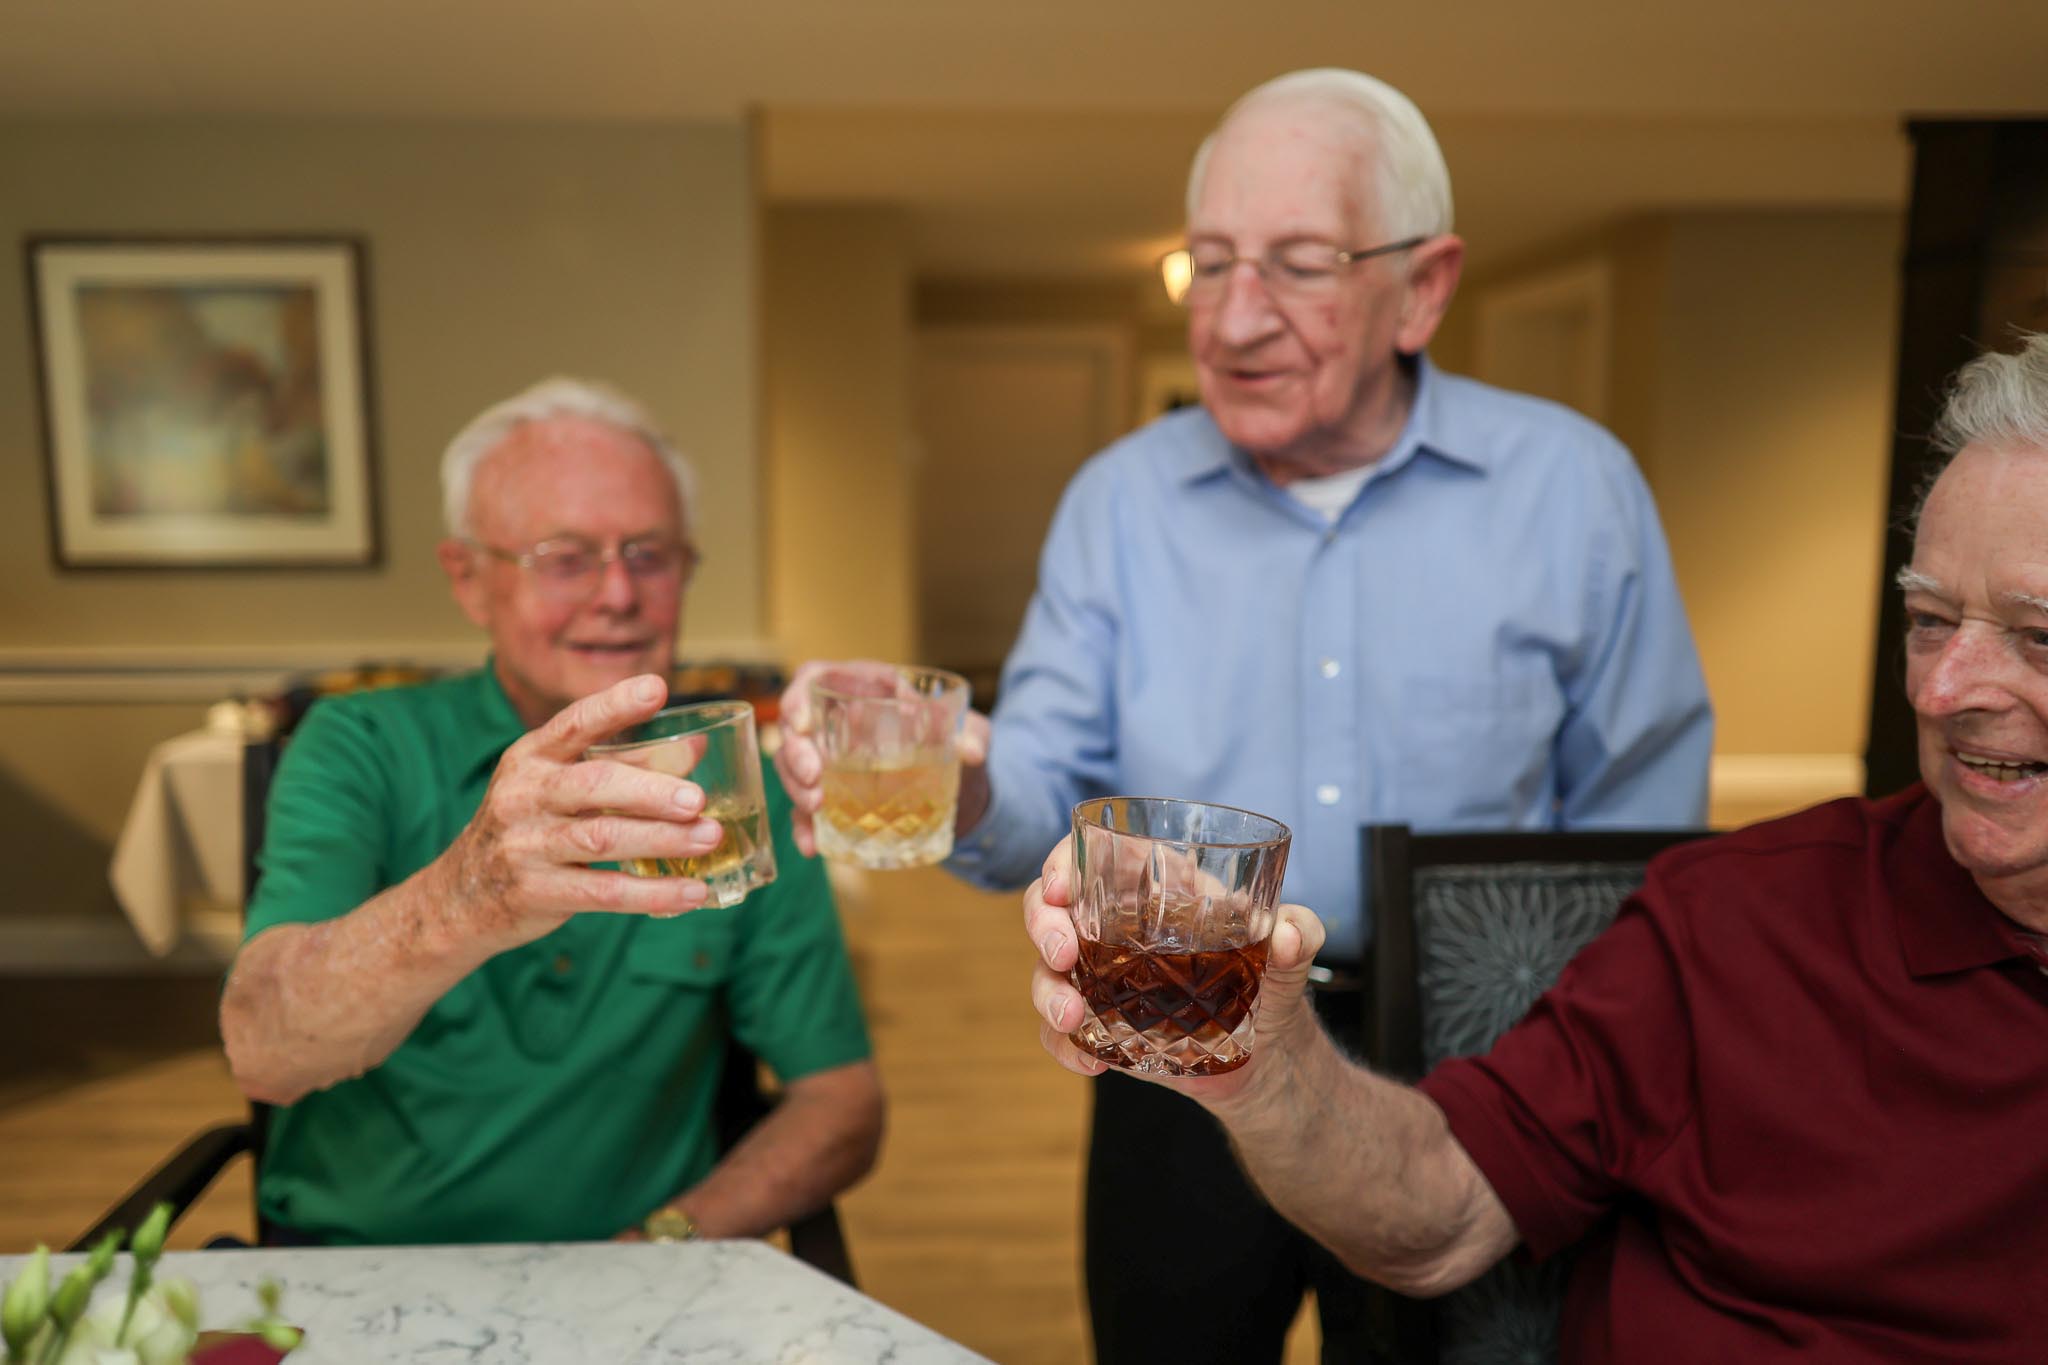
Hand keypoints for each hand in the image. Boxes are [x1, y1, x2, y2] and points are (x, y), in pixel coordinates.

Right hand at [433, 673, 727, 948]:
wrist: (460, 896)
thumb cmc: (529, 828)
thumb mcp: (562, 787)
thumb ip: (628, 765)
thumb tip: (698, 747)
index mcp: (531, 758)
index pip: (574, 723)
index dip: (615, 705)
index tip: (658, 688)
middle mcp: (524, 795)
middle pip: (594, 784)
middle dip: (651, 788)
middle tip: (698, 798)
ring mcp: (525, 845)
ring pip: (601, 838)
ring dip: (662, 839)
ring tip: (710, 838)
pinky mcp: (535, 892)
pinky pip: (603, 892)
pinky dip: (652, 892)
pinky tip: (693, 892)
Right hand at [774, 659, 992, 856]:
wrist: (958, 781)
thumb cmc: (955, 739)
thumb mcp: (970, 730)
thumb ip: (974, 734)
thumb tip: (972, 752)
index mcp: (862, 688)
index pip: (814, 680)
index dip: (798, 699)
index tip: (802, 724)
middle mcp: (836, 721)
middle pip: (795, 730)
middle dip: (795, 754)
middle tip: (814, 780)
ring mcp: (829, 759)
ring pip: (793, 769)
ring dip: (795, 790)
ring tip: (814, 809)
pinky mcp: (832, 794)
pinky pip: (807, 809)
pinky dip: (805, 828)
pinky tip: (812, 846)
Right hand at [1024, 834, 1326, 1102]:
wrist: (1269, 1061)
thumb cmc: (1272, 985)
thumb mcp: (1292, 953)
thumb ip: (1300, 933)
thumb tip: (1288, 934)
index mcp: (1158, 889)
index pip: (1096, 856)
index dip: (1065, 862)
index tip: (1062, 886)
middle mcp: (1119, 928)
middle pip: (1053, 908)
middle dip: (1043, 925)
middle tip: (1063, 954)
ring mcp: (1104, 978)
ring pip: (1048, 969)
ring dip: (1047, 991)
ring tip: (1071, 1019)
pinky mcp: (1102, 1026)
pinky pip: (1061, 1032)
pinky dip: (1063, 1046)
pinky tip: (1088, 1063)